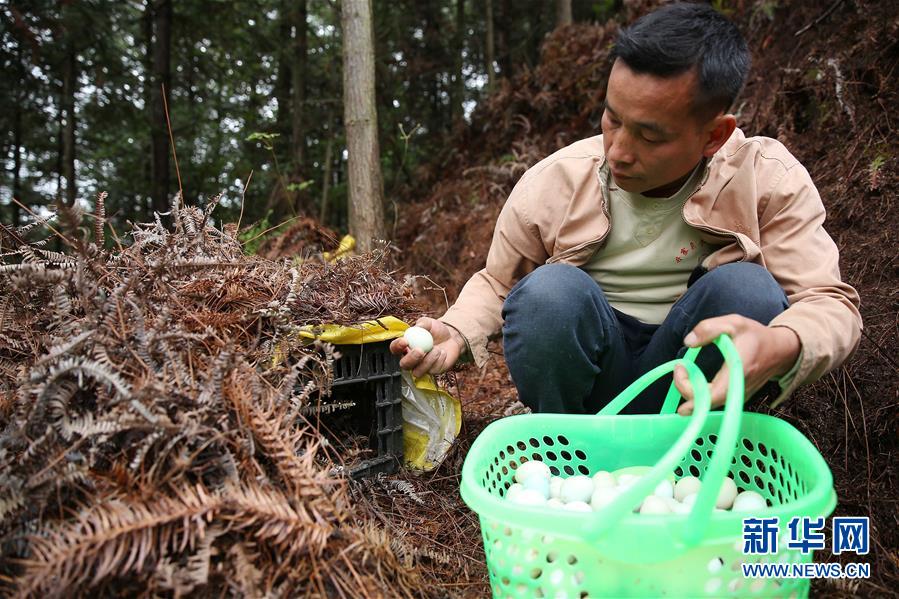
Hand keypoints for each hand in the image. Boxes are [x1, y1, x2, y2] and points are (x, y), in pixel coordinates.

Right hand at [389, 317, 464, 377]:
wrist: (451, 337)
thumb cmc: (436, 329)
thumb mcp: (429, 323)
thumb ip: (423, 323)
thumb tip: (417, 327)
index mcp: (405, 347)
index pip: (395, 349)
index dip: (397, 346)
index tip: (405, 340)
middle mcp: (411, 359)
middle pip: (404, 365)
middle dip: (411, 359)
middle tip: (420, 350)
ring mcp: (421, 367)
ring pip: (417, 372)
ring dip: (428, 361)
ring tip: (437, 349)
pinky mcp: (432, 371)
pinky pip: (432, 370)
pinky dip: (439, 360)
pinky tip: (443, 352)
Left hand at [673, 315, 799, 415]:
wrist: (780, 350)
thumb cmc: (756, 336)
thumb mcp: (734, 323)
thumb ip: (709, 328)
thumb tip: (688, 342)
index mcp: (737, 372)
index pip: (710, 396)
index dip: (688, 390)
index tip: (680, 367)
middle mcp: (738, 390)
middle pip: (704, 404)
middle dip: (685, 388)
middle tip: (681, 367)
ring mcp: (738, 396)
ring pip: (708, 404)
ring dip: (691, 390)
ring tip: (686, 370)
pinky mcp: (737, 397)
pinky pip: (714, 401)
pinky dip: (700, 393)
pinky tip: (694, 378)